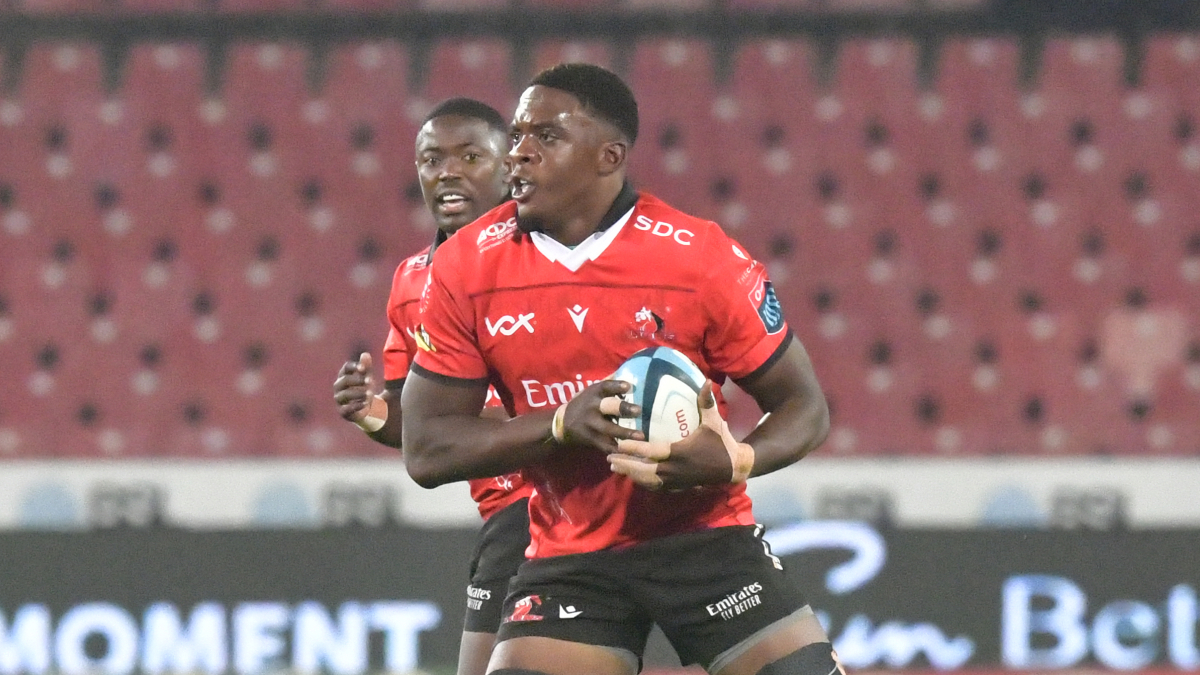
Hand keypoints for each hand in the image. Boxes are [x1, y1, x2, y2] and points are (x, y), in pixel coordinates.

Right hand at [333, 352, 376, 422]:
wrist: (364, 407)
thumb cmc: (363, 388)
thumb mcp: (366, 377)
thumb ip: (366, 366)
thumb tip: (365, 354)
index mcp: (344, 376)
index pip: (346, 368)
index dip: (354, 367)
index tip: (363, 368)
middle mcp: (338, 387)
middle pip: (345, 380)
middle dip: (357, 380)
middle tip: (370, 381)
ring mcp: (339, 399)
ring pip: (345, 395)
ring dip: (358, 393)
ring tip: (370, 393)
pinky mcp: (342, 412)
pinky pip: (346, 409)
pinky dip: (356, 406)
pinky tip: (365, 403)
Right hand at [557, 379, 643, 451]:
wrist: (562, 423)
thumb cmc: (584, 403)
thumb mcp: (592, 391)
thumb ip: (609, 384)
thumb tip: (631, 370)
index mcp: (594, 393)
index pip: (605, 386)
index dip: (617, 386)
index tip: (629, 387)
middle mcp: (592, 407)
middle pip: (608, 407)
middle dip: (623, 408)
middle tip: (639, 410)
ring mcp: (590, 425)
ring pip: (609, 429)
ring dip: (625, 433)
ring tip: (641, 435)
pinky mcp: (591, 439)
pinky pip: (606, 445)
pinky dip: (618, 449)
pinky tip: (631, 450)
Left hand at [608, 381, 753, 489]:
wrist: (734, 467)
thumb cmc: (721, 443)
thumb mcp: (714, 422)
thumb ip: (707, 402)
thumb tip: (706, 381)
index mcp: (680, 453)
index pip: (651, 452)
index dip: (634, 448)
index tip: (619, 443)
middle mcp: (675, 470)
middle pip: (644, 471)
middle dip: (626, 465)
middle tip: (609, 457)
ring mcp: (676, 481)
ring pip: (647, 481)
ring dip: (631, 474)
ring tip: (616, 466)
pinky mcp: (679, 486)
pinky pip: (656, 486)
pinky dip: (643, 482)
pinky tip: (634, 476)